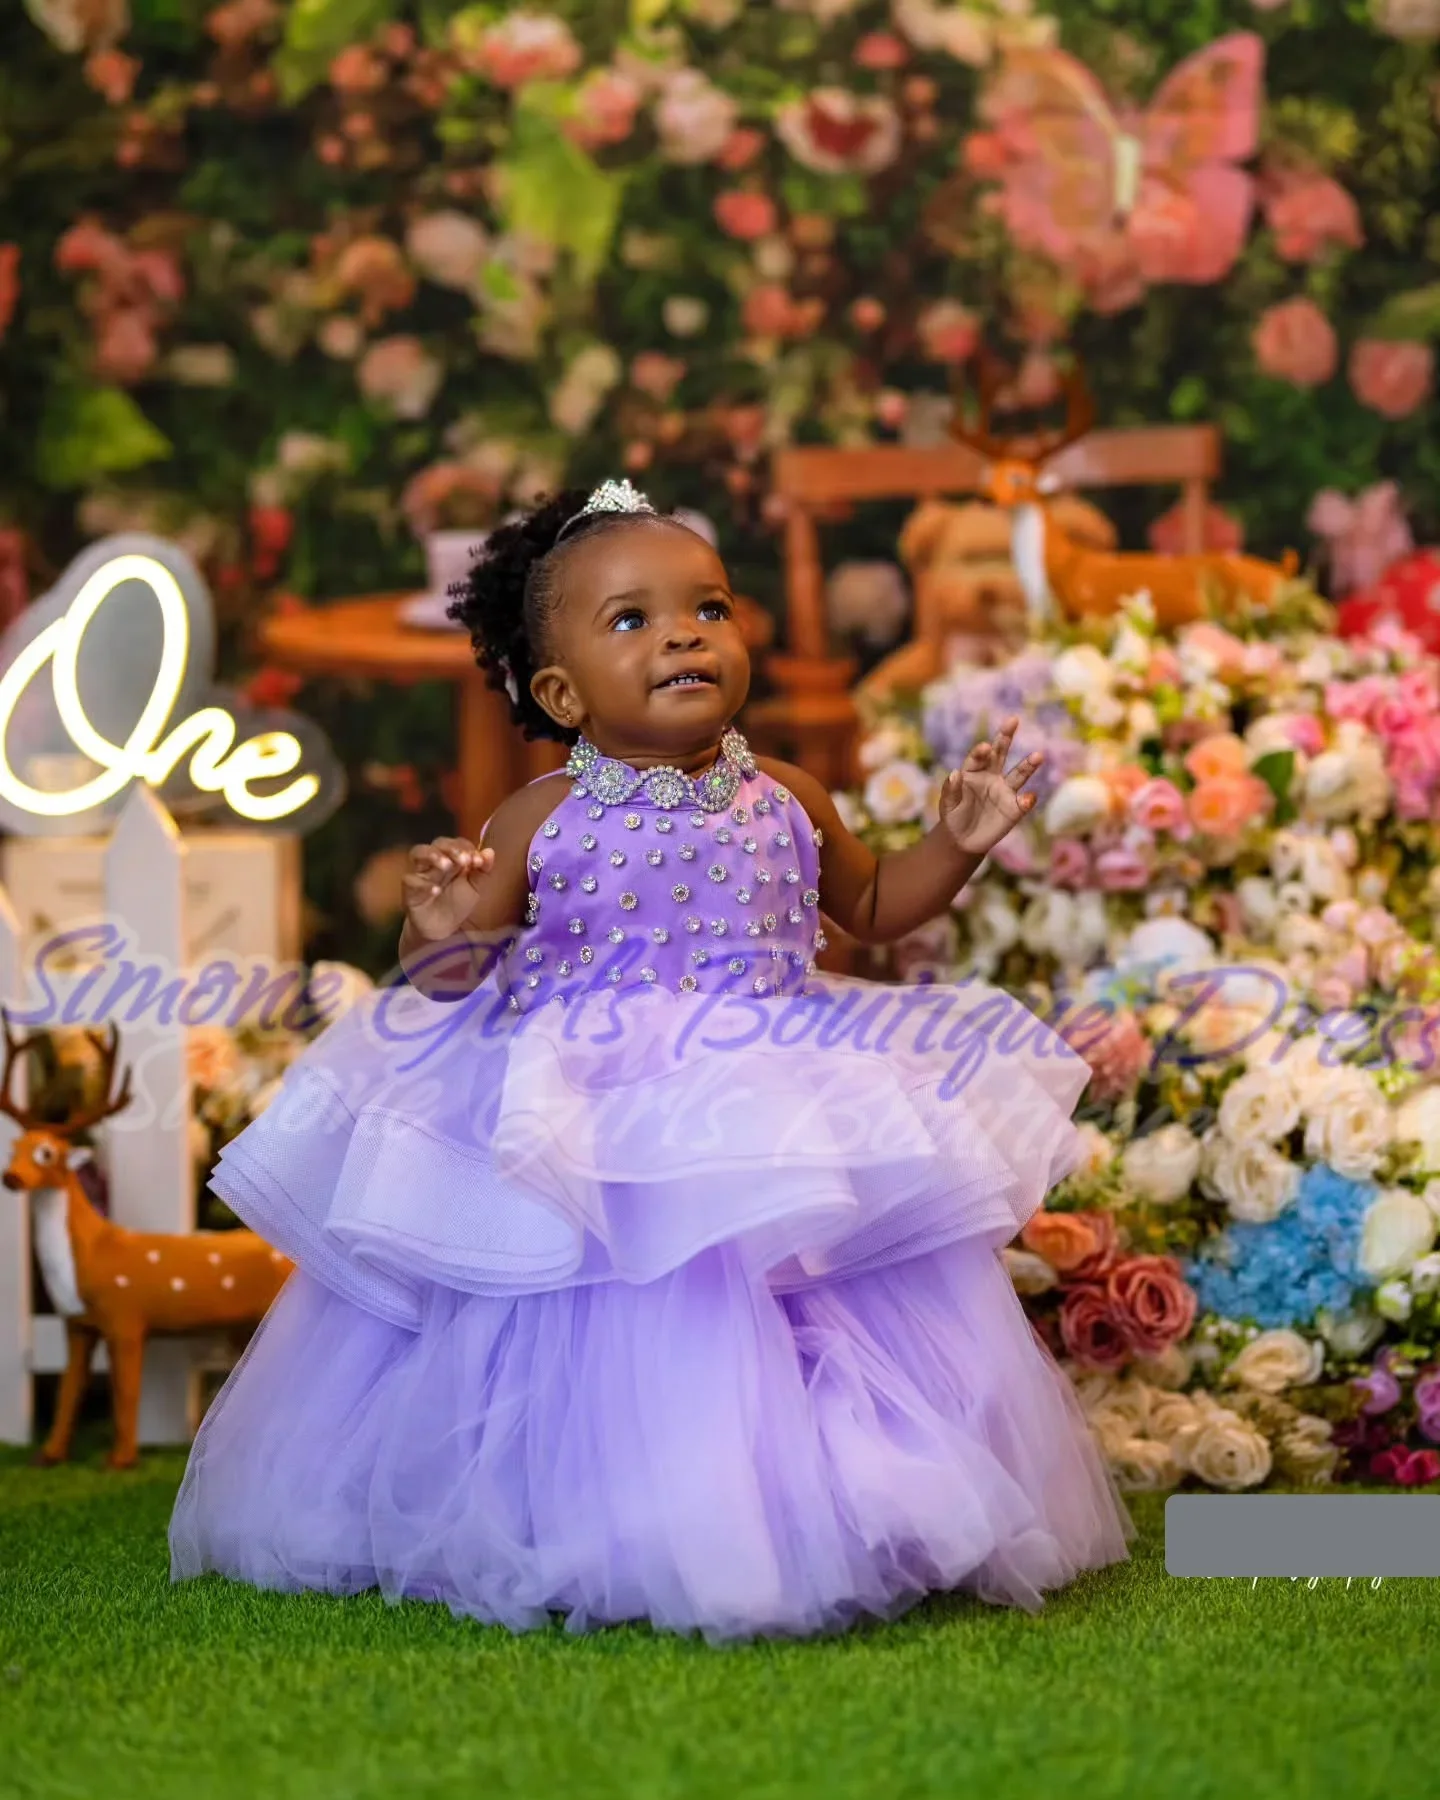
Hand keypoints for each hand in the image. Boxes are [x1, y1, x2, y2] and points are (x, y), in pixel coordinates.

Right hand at [402, 837, 493, 940]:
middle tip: (464, 860)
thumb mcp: (475, 888)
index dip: (467, 848)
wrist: (441, 929)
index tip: (478, 861)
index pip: (458, 843)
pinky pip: (410, 880)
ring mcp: (420, 873)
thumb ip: (483, 871)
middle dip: (451, 848)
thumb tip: (489, 852)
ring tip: (446, 866)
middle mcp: (434, 861)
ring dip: (432, 855)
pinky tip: (436, 890)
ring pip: (417, 852)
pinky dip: (423, 884)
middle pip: (438, 843)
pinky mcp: (409, 889)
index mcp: (452, 858)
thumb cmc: (457, 903)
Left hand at [938, 716, 1042, 858]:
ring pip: (1019, 774)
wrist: (963, 839)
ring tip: (1038, 755)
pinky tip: (1029, 798)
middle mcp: (991, 776)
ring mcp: (1005, 791)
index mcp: (972, 772)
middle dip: (1005, 737)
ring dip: (1029, 765)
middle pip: (1000, 753)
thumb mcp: (947, 805)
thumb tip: (955, 773)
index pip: (978, 758)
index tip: (985, 747)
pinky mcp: (1015, 809)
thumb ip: (951, 790)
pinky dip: (1028, 800)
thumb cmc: (953, 816)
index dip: (981, 752)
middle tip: (1012, 720)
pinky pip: (1024, 802)